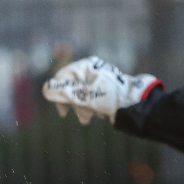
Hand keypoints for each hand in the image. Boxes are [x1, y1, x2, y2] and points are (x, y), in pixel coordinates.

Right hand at [41, 56, 161, 124]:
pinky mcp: (105, 91)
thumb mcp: (86, 96)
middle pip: (72, 89)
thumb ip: (64, 93)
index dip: (58, 95)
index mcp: (86, 67)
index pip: (62, 78)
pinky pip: (92, 99)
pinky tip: (103, 113)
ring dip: (86, 109)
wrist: (138, 104)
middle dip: (77, 105)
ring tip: (96, 115)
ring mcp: (98, 81)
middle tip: (85, 117)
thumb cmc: (112, 98)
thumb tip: (45, 90)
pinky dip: (94, 108)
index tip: (63, 112)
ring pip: (82, 96)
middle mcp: (91, 71)